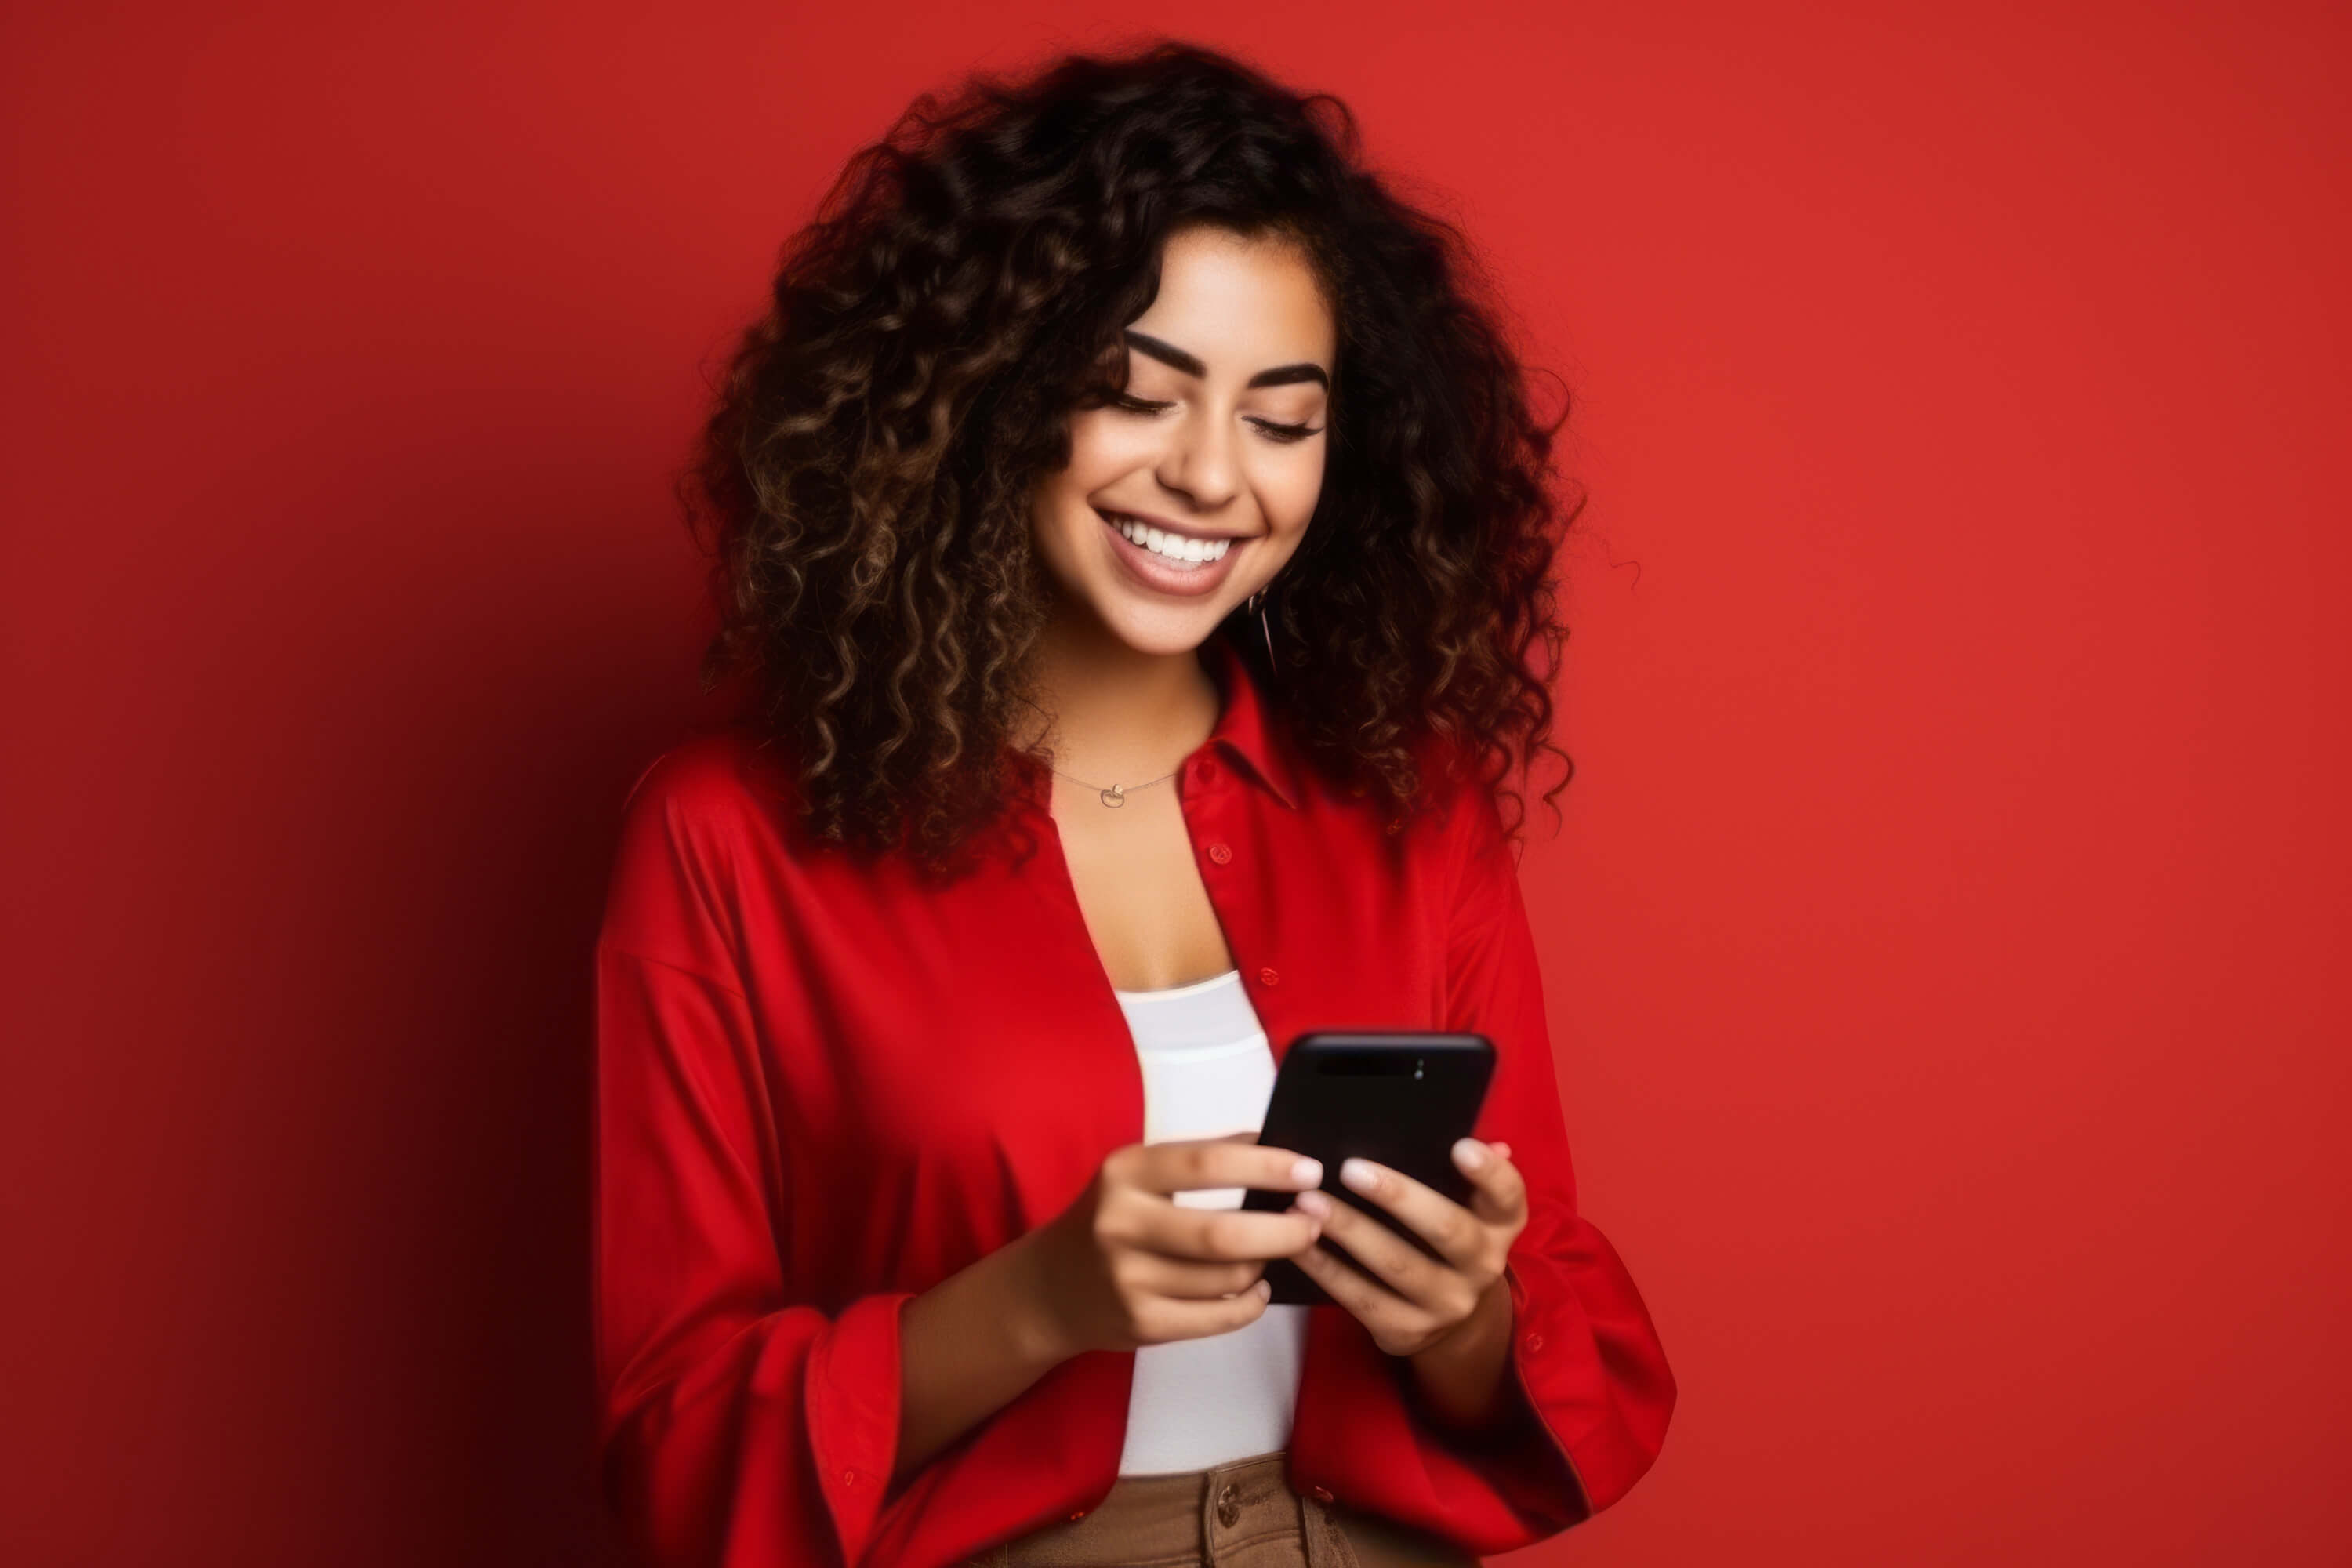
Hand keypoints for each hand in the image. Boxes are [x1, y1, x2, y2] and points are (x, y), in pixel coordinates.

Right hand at [1025, 1132, 1326, 1358]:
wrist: (1049, 1289)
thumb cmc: (1108, 1219)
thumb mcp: (1138, 1175)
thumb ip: (1199, 1158)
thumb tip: (1274, 1141)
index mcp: (1125, 1172)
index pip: (1206, 1163)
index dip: (1266, 1165)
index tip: (1310, 1170)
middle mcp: (1121, 1224)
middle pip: (1222, 1233)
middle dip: (1283, 1230)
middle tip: (1313, 1222)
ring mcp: (1128, 1280)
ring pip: (1226, 1277)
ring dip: (1264, 1264)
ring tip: (1272, 1252)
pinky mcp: (1141, 1324)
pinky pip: (1218, 1316)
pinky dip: (1250, 1303)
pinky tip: (1256, 1288)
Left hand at [1287, 1137, 1526, 1358]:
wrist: (1451, 1321)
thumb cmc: (1446, 1238)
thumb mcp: (1465, 1206)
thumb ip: (1456, 1173)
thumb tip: (1459, 1129)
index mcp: (1500, 1225)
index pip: (1508, 1195)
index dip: (1488, 1172)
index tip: (1459, 1146)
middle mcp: (1484, 1266)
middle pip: (1447, 1229)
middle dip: (1397, 1197)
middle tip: (1349, 1169)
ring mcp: (1448, 1304)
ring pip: (1396, 1265)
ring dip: (1349, 1230)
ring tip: (1308, 1201)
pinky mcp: (1407, 1331)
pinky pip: (1360, 1297)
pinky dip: (1326, 1268)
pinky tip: (1299, 1242)